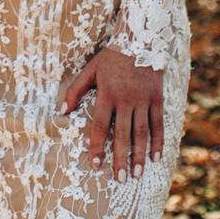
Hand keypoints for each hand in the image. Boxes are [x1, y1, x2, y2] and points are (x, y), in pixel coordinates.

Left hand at [56, 46, 162, 181]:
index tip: (95, 164)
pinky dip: (158, 141)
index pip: (100, 125)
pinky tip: (156, 157)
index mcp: (107, 94)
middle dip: (121, 158)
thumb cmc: (111, 58)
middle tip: (120, 179)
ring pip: (142, 132)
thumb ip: (75, 90)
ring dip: (140, 155)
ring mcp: (143, 100)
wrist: (140, 39)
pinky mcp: (157, 98)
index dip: (97, 146)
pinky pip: (158, 124)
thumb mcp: (90, 70)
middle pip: (122, 134)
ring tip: (137, 174)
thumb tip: (61, 112)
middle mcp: (126, 99)